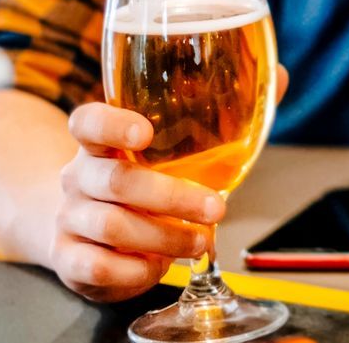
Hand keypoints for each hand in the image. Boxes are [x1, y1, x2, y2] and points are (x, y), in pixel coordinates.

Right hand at [48, 67, 286, 301]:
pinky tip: (160, 265)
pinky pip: (97, 267)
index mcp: (100, 141)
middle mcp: (79, 176)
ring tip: (201, 241)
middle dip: (172, 197)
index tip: (144, 130)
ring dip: (165, 237)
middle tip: (216, 208)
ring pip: (111, 226)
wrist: (82, 227)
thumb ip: (225, 114)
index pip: (88, 121)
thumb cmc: (143, 178)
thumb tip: (280, 77)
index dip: (111, 123)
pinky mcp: (68, 258)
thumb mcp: (173, 148)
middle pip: (115, 181)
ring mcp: (68, 218)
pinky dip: (135, 270)